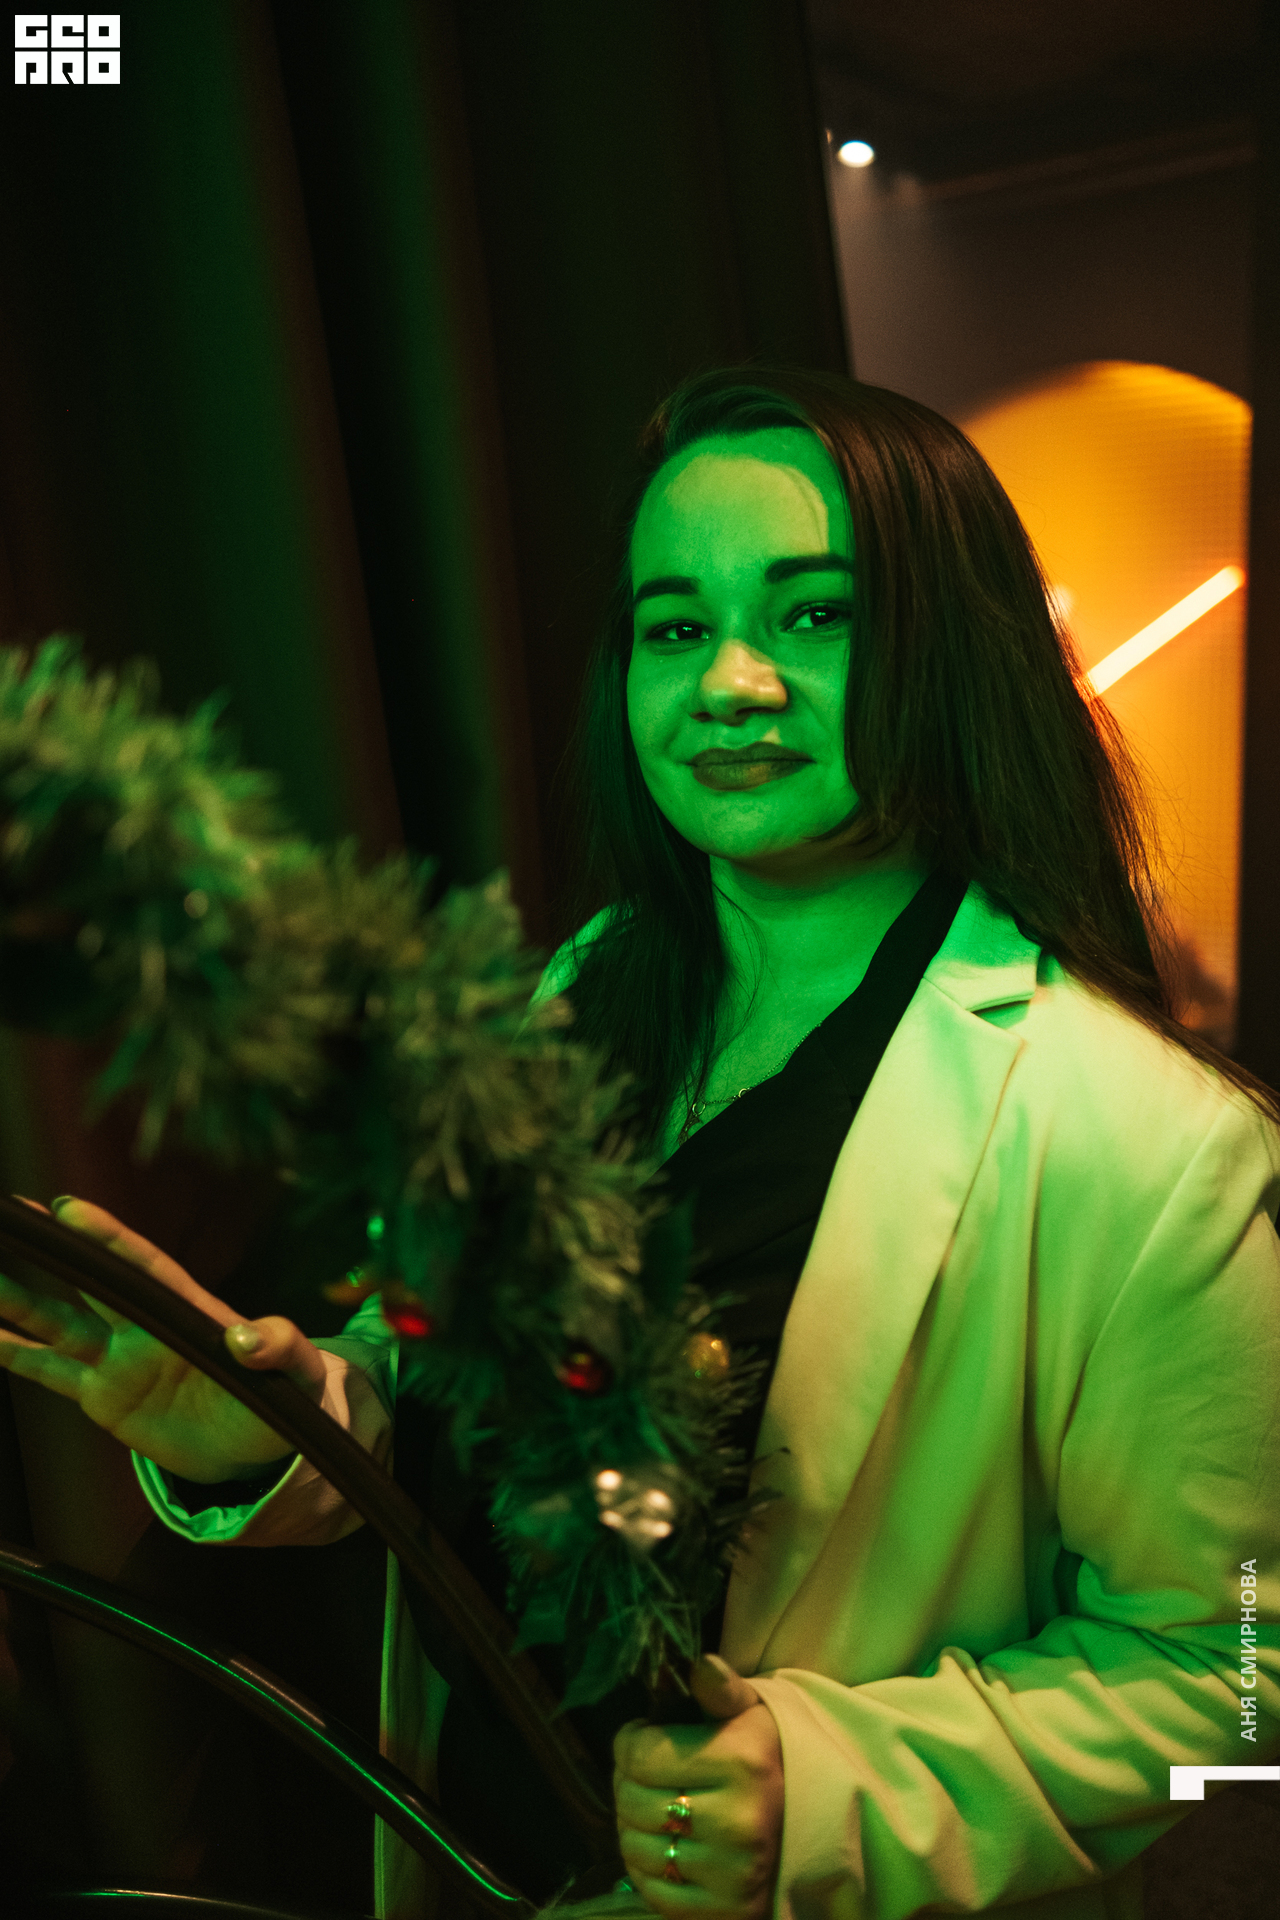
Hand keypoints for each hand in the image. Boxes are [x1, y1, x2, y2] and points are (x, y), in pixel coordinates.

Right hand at [0, 1195, 327, 1481]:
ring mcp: (120, 1360)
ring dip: (19, 1302)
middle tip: (16, 1216)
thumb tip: (246, 1339)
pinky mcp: (104, 1397)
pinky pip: (52, 1373)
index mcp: (188, 1311)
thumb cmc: (283, 1397)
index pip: (144, 1267)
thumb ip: (278, 1347)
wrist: (258, 1448)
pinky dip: (18, 1356)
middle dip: (55, 1250)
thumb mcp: (296, 1369)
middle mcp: (145, 1328)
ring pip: (58, 1323)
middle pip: (91, 1283)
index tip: (70, 1209)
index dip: (109, 1238)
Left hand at [614, 1654, 783, 1919]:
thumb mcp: (753, 1714)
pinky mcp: (726, 1911)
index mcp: (742, 1761)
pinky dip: (647, 1871)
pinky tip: (666, 1847)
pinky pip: (653, 1891)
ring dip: (633, 1826)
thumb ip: (721, 1690)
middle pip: (631, 1800)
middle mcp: (738, 1821)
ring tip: (656, 1809)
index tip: (644, 1737)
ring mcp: (732, 1874)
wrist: (817, 1829)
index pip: (639, 1753)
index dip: (631, 1741)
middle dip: (627, 1782)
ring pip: (635, 1847)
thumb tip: (700, 1665)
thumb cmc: (769, 1760)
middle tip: (647, 1775)